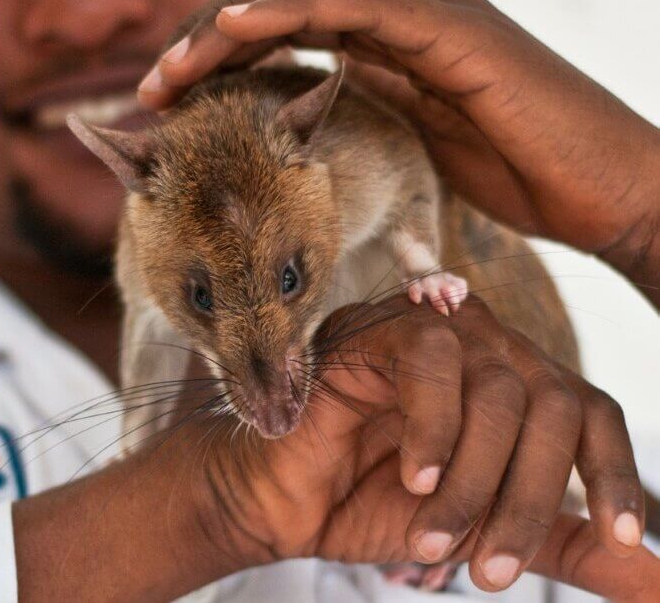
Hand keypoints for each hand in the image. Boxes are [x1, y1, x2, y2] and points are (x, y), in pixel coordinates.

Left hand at [138, 0, 659, 300]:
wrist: (597, 183)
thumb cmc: (514, 172)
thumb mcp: (415, 147)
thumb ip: (365, 131)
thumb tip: (308, 156)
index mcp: (380, 46)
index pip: (282, 38)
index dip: (217, 64)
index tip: (165, 107)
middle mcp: (392, 18)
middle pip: (275, 11)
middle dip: (205, 48)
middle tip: (152, 91)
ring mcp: (418, 13)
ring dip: (226, 29)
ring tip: (168, 71)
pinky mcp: (442, 26)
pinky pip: (351, 5)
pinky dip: (288, 10)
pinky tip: (232, 29)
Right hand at [199, 295, 654, 595]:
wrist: (284, 503)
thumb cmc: (372, 505)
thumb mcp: (482, 530)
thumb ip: (560, 543)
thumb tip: (654, 583)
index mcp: (514, 387)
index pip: (590, 411)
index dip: (613, 473)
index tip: (619, 540)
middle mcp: (483, 350)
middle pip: (552, 402)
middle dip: (529, 497)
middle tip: (492, 570)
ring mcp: (431, 333)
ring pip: (499, 388)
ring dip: (473, 478)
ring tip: (432, 533)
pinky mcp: (378, 328)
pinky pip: (432, 359)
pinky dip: (432, 426)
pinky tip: (411, 474)